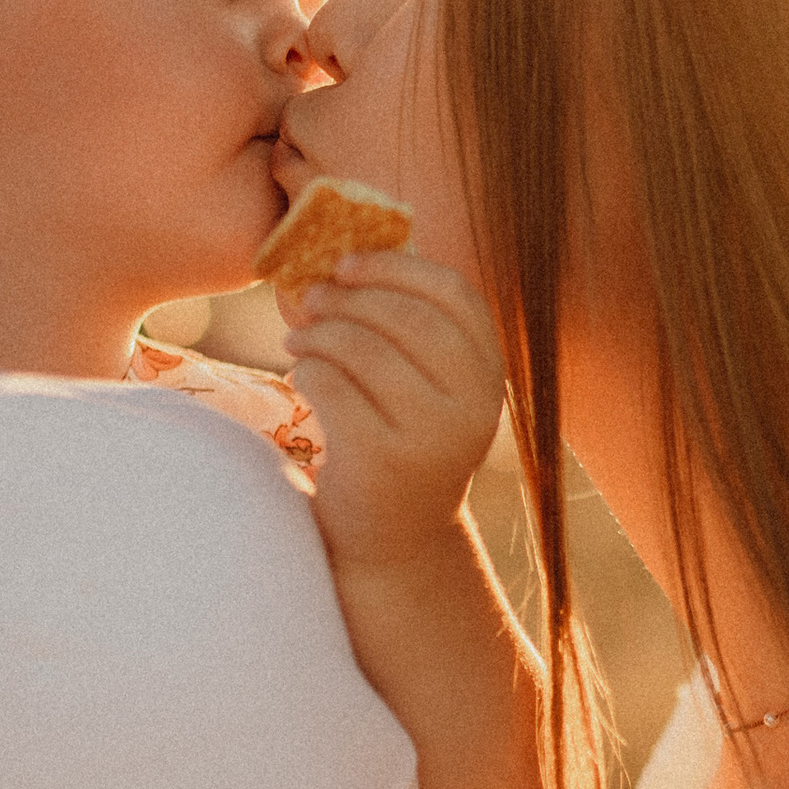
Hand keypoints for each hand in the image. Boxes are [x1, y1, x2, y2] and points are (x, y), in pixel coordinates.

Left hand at [279, 249, 504, 571]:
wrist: (395, 539)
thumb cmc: (401, 440)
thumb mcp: (422, 383)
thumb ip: (403, 323)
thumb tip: (339, 249)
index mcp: (490, 374)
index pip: (454, 293)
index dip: (397, 266)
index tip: (349, 263)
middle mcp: (473, 406)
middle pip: (405, 316)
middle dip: (349, 297)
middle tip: (312, 296)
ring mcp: (432, 437)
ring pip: (363, 348)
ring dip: (318, 334)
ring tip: (299, 341)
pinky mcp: (384, 463)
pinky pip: (332, 387)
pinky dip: (307, 371)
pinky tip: (303, 378)